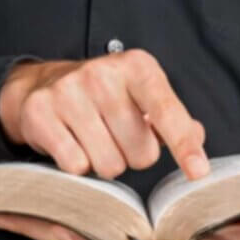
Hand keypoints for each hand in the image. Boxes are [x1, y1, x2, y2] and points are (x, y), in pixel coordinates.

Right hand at [0, 50, 208, 179]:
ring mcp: (68, 91)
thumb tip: (197, 137)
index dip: (184, 145)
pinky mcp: (40, 113)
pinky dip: (78, 165)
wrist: (43, 84)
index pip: (166, 112)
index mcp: (138, 67)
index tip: (198, 172)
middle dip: (135, 155)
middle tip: (119, 136)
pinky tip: (72, 142)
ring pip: (110, 165)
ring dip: (107, 163)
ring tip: (95, 139)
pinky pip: (76, 166)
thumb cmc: (108, 96)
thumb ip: (177, 120)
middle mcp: (103, 74)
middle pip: (141, 153)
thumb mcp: (147, 96)